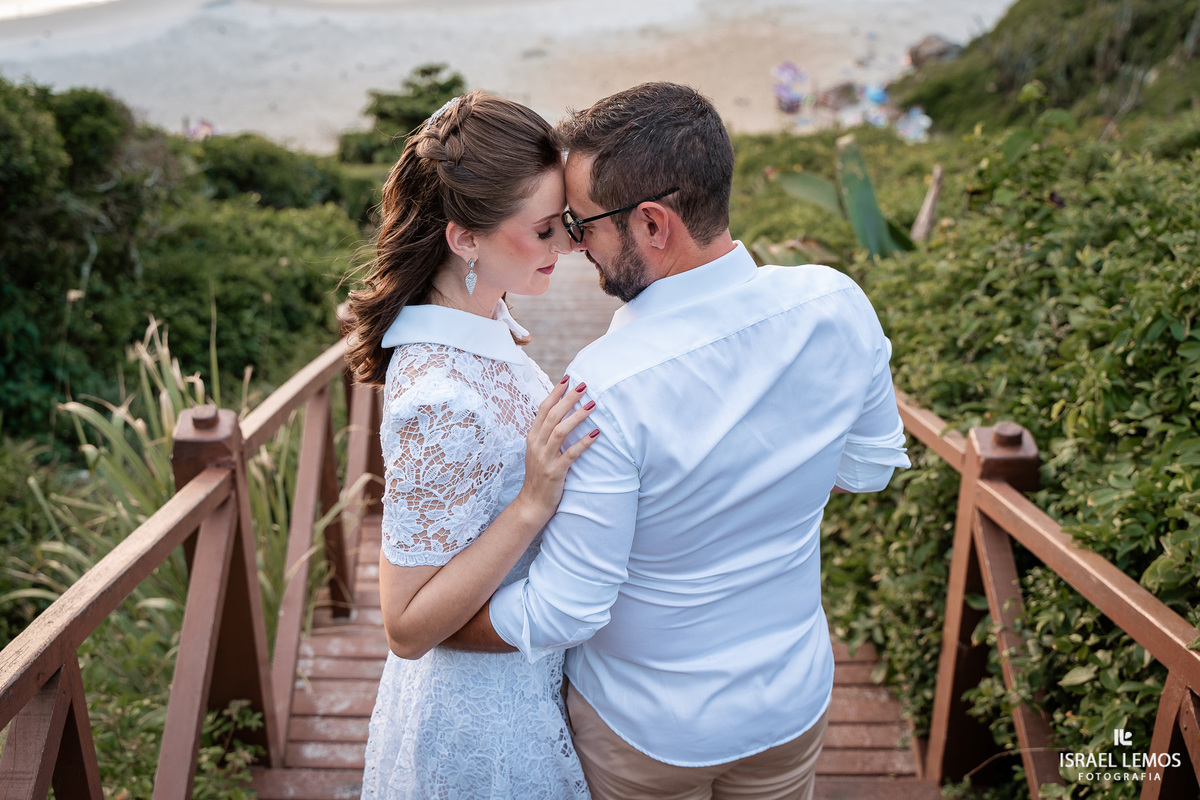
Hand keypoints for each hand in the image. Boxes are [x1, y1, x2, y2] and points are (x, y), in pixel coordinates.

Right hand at [516, 376, 598, 522]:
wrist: (531, 504)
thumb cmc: (539, 476)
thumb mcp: (538, 452)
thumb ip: (546, 434)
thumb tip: (561, 416)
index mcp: (532, 437)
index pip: (543, 409)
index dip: (555, 393)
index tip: (567, 378)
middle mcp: (536, 445)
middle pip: (552, 415)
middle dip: (568, 398)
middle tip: (583, 385)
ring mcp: (544, 458)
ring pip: (559, 431)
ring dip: (577, 417)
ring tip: (592, 405)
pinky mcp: (555, 472)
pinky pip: (570, 454)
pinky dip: (583, 443)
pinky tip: (595, 435)